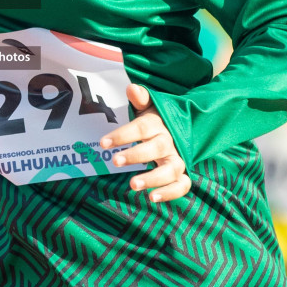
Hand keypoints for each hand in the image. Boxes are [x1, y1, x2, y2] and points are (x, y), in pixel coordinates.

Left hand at [99, 84, 190, 202]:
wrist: (183, 130)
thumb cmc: (157, 120)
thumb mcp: (149, 107)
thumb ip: (141, 99)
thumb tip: (132, 88)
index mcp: (159, 125)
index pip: (142, 128)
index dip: (123, 135)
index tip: (103, 142)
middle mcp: (170, 142)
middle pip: (156, 148)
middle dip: (136, 155)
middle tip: (115, 161)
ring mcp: (177, 159)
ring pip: (171, 170)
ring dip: (153, 178)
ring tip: (133, 185)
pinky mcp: (182, 174)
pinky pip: (182, 185)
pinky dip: (170, 193)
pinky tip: (152, 198)